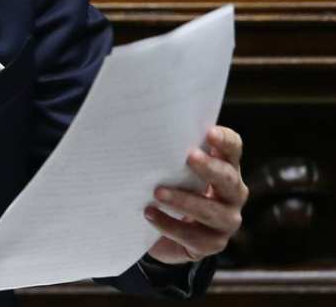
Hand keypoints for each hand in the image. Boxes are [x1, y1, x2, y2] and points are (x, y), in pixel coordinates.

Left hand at [145, 125, 247, 263]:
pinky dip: (169, 224)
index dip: (225, 141)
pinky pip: (193, 236)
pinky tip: (149, 214)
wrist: (165, 234)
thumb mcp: (172, 171)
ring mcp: (226, 221)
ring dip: (184, 200)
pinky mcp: (212, 243)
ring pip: (211, 211)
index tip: (209, 132)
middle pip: (228, 179)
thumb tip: (143, 132)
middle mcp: (233, 194)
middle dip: (210, 168)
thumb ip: (171, 156)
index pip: (233, 149)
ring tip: (158, 192)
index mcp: (225, 168)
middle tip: (189, 157)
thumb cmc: (171, 190)